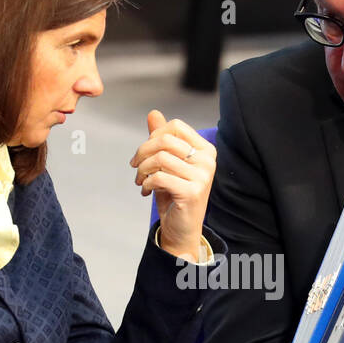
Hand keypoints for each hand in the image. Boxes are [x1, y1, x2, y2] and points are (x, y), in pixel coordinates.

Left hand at [130, 111, 215, 261]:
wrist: (182, 229)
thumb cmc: (174, 194)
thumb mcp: (167, 164)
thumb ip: (162, 139)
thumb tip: (153, 113)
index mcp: (205, 150)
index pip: (176, 126)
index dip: (154, 135)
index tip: (144, 152)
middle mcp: (208, 160)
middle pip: (165, 139)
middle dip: (143, 152)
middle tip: (135, 166)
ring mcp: (202, 176)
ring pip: (160, 158)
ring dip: (142, 169)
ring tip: (140, 181)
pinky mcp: (192, 192)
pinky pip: (159, 177)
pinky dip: (146, 183)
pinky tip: (145, 191)